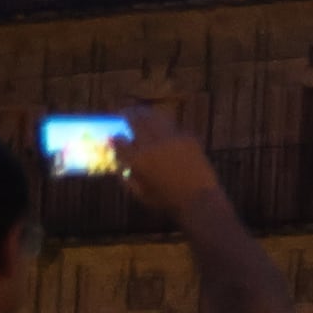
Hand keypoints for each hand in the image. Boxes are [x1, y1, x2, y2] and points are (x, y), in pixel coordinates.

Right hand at [118, 102, 223, 217]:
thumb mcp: (138, 191)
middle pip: (136, 121)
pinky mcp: (188, 137)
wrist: (198, 199)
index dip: (114, 138)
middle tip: (124, 112)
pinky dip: (163, 124)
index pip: (119, 141)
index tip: (114, 137)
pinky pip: (172, 126)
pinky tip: (160, 126)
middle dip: (127, 114)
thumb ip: (124, 174)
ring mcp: (172, 138)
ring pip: (154, 118)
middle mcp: (152, 144)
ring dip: (145, 113)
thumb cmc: (165, 200)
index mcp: (137, 159)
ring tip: (140, 112)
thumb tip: (117, 159)